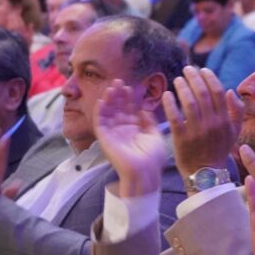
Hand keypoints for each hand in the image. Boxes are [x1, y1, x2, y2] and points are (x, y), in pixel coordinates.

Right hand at [94, 78, 166, 197]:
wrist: (146, 173)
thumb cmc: (153, 159)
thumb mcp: (154, 135)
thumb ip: (148, 121)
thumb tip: (144, 109)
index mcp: (134, 130)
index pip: (129, 110)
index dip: (128, 99)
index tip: (130, 87)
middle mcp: (122, 130)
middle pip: (118, 109)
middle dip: (118, 95)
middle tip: (118, 81)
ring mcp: (113, 134)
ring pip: (108, 113)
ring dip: (108, 100)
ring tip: (111, 88)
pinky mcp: (105, 139)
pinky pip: (99, 123)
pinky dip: (99, 112)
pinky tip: (102, 101)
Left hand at [164, 66, 240, 180]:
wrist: (206, 174)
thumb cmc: (219, 150)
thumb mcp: (234, 132)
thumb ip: (236, 111)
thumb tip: (230, 91)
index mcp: (224, 121)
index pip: (218, 92)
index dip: (210, 78)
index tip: (202, 69)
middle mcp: (212, 124)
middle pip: (203, 94)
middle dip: (194, 78)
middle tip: (186, 69)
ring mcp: (196, 132)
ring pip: (189, 103)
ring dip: (182, 88)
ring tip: (177, 79)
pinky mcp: (182, 139)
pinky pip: (175, 117)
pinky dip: (170, 104)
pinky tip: (166, 95)